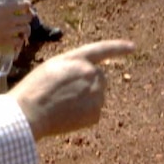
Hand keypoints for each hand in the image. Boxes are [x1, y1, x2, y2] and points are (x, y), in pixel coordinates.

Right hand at [0, 0, 32, 50]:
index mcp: (5, 9)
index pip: (23, 5)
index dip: (27, 4)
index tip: (27, 4)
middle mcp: (11, 19)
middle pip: (28, 17)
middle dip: (29, 16)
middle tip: (26, 16)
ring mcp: (10, 31)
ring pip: (26, 29)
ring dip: (25, 28)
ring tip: (23, 28)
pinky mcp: (8, 42)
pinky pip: (19, 41)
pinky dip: (20, 39)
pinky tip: (17, 38)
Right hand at [9, 40, 135, 139]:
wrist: (30, 112)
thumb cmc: (34, 89)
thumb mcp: (52, 68)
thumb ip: (73, 68)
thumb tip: (90, 80)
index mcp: (76, 59)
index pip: (101, 50)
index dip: (118, 48)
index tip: (133, 47)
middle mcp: (90, 73)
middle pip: (99, 78)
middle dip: (88, 84)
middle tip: (64, 94)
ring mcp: (95, 92)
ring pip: (96, 96)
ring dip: (84, 100)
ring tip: (61, 105)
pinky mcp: (96, 111)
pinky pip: (93, 113)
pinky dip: (82, 116)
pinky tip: (66, 115)